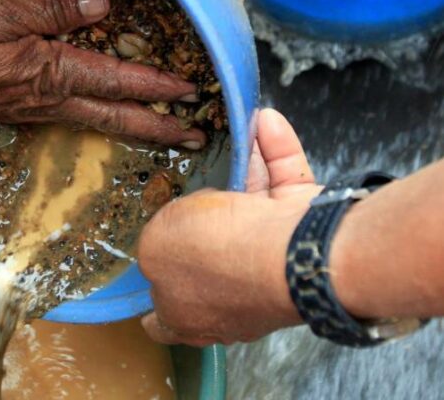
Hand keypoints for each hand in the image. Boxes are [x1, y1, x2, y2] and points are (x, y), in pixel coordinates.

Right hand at [0, 0, 205, 146]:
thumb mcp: (1, 11)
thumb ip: (53, 8)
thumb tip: (104, 4)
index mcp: (52, 72)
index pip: (117, 82)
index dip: (156, 86)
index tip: (191, 93)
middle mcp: (51, 100)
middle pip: (116, 117)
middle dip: (159, 128)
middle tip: (195, 137)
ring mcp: (35, 110)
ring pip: (97, 122)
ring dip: (135, 129)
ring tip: (164, 134)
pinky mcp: (20, 112)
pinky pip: (73, 120)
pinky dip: (101, 122)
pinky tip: (104, 119)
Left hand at [137, 109, 320, 345]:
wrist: (293, 255)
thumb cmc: (215, 257)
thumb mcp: (156, 247)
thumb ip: (153, 243)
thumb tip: (166, 241)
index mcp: (189, 316)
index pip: (161, 321)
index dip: (148, 301)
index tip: (140, 277)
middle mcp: (231, 297)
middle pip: (207, 254)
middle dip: (200, 215)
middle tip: (187, 185)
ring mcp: (270, 267)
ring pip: (248, 209)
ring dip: (241, 170)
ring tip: (227, 138)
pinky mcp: (305, 236)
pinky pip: (285, 187)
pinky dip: (276, 156)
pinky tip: (265, 124)